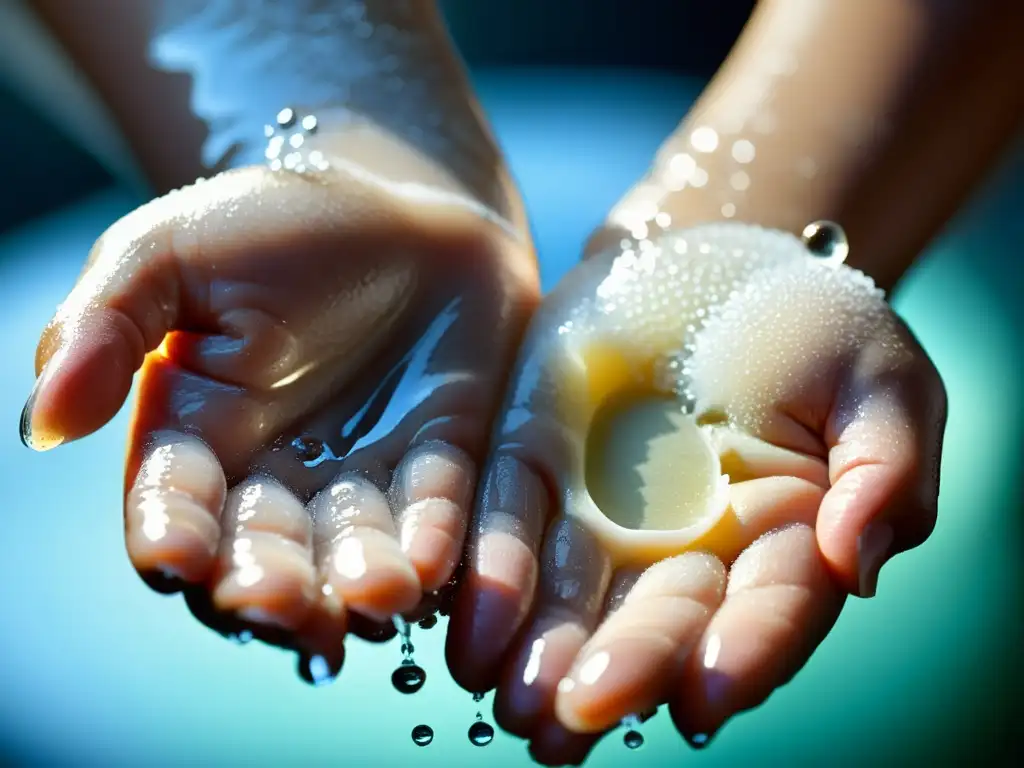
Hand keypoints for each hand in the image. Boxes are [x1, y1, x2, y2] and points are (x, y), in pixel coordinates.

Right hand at [21, 141, 537, 676]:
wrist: (397, 208)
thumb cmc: (274, 223)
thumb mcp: (171, 252)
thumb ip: (105, 327)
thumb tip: (42, 421)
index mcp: (196, 434)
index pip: (174, 503)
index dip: (171, 534)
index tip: (175, 556)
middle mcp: (277, 476)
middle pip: (263, 554)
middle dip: (268, 584)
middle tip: (276, 604)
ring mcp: (362, 477)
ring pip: (352, 553)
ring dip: (358, 585)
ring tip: (370, 600)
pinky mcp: (440, 463)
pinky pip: (437, 515)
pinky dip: (435, 544)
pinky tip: (431, 568)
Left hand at [446, 222, 945, 763]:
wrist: (717, 256)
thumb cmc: (817, 324)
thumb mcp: (882, 382)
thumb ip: (885, 471)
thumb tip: (856, 563)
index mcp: (779, 540)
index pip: (766, 610)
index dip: (742, 655)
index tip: (705, 699)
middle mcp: (684, 546)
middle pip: (657, 617)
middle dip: (622, 667)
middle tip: (578, 719)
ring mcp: (605, 508)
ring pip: (573, 592)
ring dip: (542, 650)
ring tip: (517, 706)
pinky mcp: (536, 459)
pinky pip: (509, 520)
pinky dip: (492, 573)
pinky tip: (470, 633)